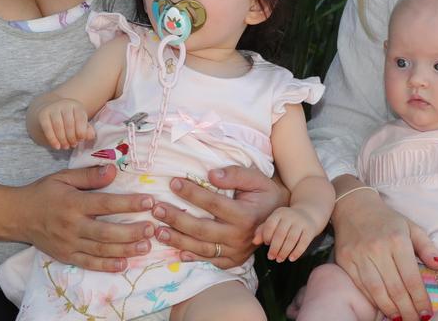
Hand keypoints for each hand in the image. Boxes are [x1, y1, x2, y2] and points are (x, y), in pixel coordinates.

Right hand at [18, 164, 154, 272]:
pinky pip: (89, 263)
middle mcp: (72, 225)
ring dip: (125, 249)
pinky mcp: (66, 256)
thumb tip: (113, 170)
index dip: (128, 203)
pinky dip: (107, 266)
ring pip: (100, 250)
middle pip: (106, 232)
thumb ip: (89, 175)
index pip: (105, 204)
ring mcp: (69, 244)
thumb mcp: (64, 177)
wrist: (18, 216)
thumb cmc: (44, 193)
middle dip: (131, 232)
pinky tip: (124, 264)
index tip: (149, 201)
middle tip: (151, 228)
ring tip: (145, 246)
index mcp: (73, 203)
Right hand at [35, 98, 94, 148]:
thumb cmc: (68, 120)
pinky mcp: (43, 114)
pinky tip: (57, 147)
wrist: (50, 111)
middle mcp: (64, 104)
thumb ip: (87, 130)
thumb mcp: (79, 123)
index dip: (82, 131)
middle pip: (69, 124)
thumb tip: (91, 136)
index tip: (81, 140)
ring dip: (63, 139)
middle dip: (72, 137)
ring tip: (65, 147)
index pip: (80, 118)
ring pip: (58, 126)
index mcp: (76, 105)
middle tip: (73, 145)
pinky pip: (48, 128)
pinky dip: (53, 139)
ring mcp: (53, 108)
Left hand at [153, 165, 285, 268]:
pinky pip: (210, 262)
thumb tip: (211, 176)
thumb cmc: (265, 193)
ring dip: (178, 240)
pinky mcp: (233, 261)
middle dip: (176, 219)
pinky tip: (176, 251)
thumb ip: (235, 175)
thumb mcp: (256, 178)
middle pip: (202, 229)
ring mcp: (236, 252)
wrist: (281, 219)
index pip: (213, 203)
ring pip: (202, 248)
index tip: (173, 182)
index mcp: (246, 215)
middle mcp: (240, 237)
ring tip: (158, 231)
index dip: (191, 193)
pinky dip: (192, 258)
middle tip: (156, 209)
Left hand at [255, 206, 318, 261]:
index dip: (267, 236)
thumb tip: (254, 241)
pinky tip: (291, 259)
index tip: (267, 244)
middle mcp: (290, 216)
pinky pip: (303, 243)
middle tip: (271, 257)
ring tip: (279, 259)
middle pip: (281, 234)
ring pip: (292, 239)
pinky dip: (297, 252)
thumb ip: (263, 230)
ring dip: (284, 252)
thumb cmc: (286, 221)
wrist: (308, 214)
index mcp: (279, 213)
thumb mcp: (274, 221)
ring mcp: (301, 223)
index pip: (270, 225)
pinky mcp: (310, 230)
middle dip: (275, 248)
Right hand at [330, 186, 437, 320]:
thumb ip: (426, 246)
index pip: (411, 277)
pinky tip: (382, 307)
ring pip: (376, 291)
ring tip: (400, 319)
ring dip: (390, 309)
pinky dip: (372, 300)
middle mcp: (378, 249)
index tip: (426, 313)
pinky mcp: (345, 261)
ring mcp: (359, 256)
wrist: (352, 206)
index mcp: (397, 240)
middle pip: (395, 288)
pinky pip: (360, 286)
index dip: (419, 299)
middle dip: (407, 309)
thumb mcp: (410, 226)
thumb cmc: (386, 219)